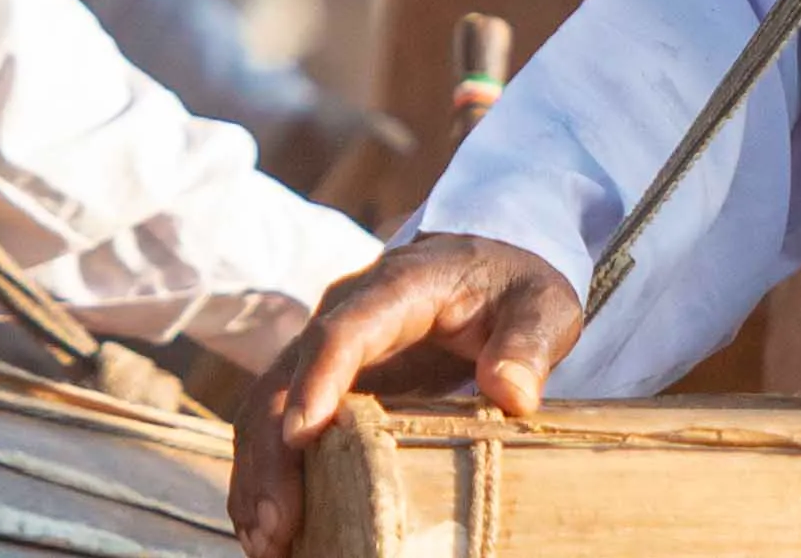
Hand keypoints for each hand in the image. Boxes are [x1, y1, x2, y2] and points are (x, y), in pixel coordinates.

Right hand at [228, 236, 579, 557]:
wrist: (489, 270)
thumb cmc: (515, 290)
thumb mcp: (543, 306)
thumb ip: (529, 341)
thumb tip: (513, 393)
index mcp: (399, 286)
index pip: (344, 330)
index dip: (319, 380)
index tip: (302, 436)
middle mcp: (344, 313)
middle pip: (286, 378)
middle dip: (272, 455)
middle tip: (274, 525)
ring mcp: (321, 348)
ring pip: (267, 408)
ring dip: (258, 476)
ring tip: (266, 543)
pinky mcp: (318, 381)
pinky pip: (274, 426)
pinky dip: (265, 477)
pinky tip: (272, 530)